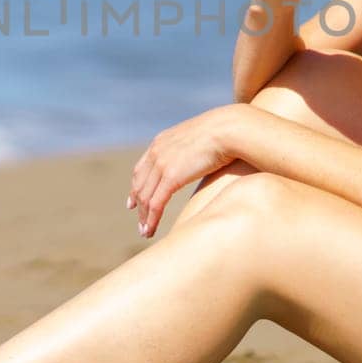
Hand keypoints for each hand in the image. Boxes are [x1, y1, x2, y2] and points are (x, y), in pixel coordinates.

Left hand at [128, 105, 243, 237]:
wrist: (228, 129)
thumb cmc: (223, 133)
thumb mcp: (198, 139)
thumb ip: (191, 149)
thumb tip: (199, 158)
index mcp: (161, 142)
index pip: (141, 169)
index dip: (136, 187)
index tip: (133, 202)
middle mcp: (157, 152)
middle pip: (140, 185)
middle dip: (138, 206)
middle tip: (140, 222)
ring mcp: (162, 164)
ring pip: (146, 197)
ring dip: (144, 217)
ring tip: (145, 232)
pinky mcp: (171, 177)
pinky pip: (156, 203)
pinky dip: (151, 219)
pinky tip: (150, 230)